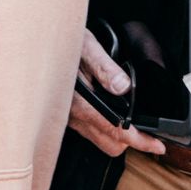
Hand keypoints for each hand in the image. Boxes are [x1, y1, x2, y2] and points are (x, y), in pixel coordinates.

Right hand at [68, 24, 163, 156]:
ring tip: (134, 122)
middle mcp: (73, 116)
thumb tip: (123, 86)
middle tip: (149, 131)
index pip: (116, 131)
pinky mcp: (67, 116)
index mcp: (80, 103)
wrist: (33, 46)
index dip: (140, 141)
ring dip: (119, 136)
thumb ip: (104, 67)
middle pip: (110, 144)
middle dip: (131, 141)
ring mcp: (69, 118)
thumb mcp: (84, 47)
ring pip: (100, 140)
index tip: (157, 145)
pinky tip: (113, 112)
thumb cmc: (59, 44)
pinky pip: (90, 132)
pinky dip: (106, 128)